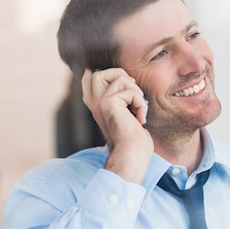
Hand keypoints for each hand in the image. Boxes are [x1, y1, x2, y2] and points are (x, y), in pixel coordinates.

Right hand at [81, 68, 153, 182]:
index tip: (103, 73)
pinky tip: (140, 120)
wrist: (131, 155)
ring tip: (138, 111)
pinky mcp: (109, 103)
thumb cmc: (133, 140)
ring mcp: (100, 102)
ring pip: (120, 77)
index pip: (88, 81)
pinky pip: (132, 91)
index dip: (95, 73)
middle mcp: (94, 103)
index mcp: (96, 106)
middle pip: (100, 73)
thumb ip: (121, 98)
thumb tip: (126, 78)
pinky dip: (141, 104)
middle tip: (133, 95)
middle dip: (121, 75)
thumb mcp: (125, 114)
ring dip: (137, 92)